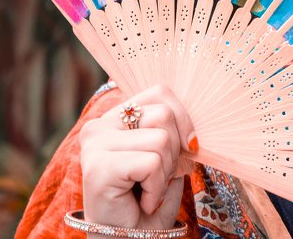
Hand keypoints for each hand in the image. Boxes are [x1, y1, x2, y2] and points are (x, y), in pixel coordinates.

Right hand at [79, 85, 196, 229]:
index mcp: (115, 117)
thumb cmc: (149, 200)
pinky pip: (152, 163)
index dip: (183, 120)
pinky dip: (156, 187)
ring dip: (165, 172)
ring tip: (147, 188)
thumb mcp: (168, 155)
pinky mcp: (98, 167)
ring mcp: (95, 145)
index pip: (160, 92)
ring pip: (161, 139)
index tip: (185, 148)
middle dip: (174, 151)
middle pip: (164, 114)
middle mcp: (99, 126)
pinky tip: (142, 200)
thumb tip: (196, 114)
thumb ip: (174, 128)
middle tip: (156, 178)